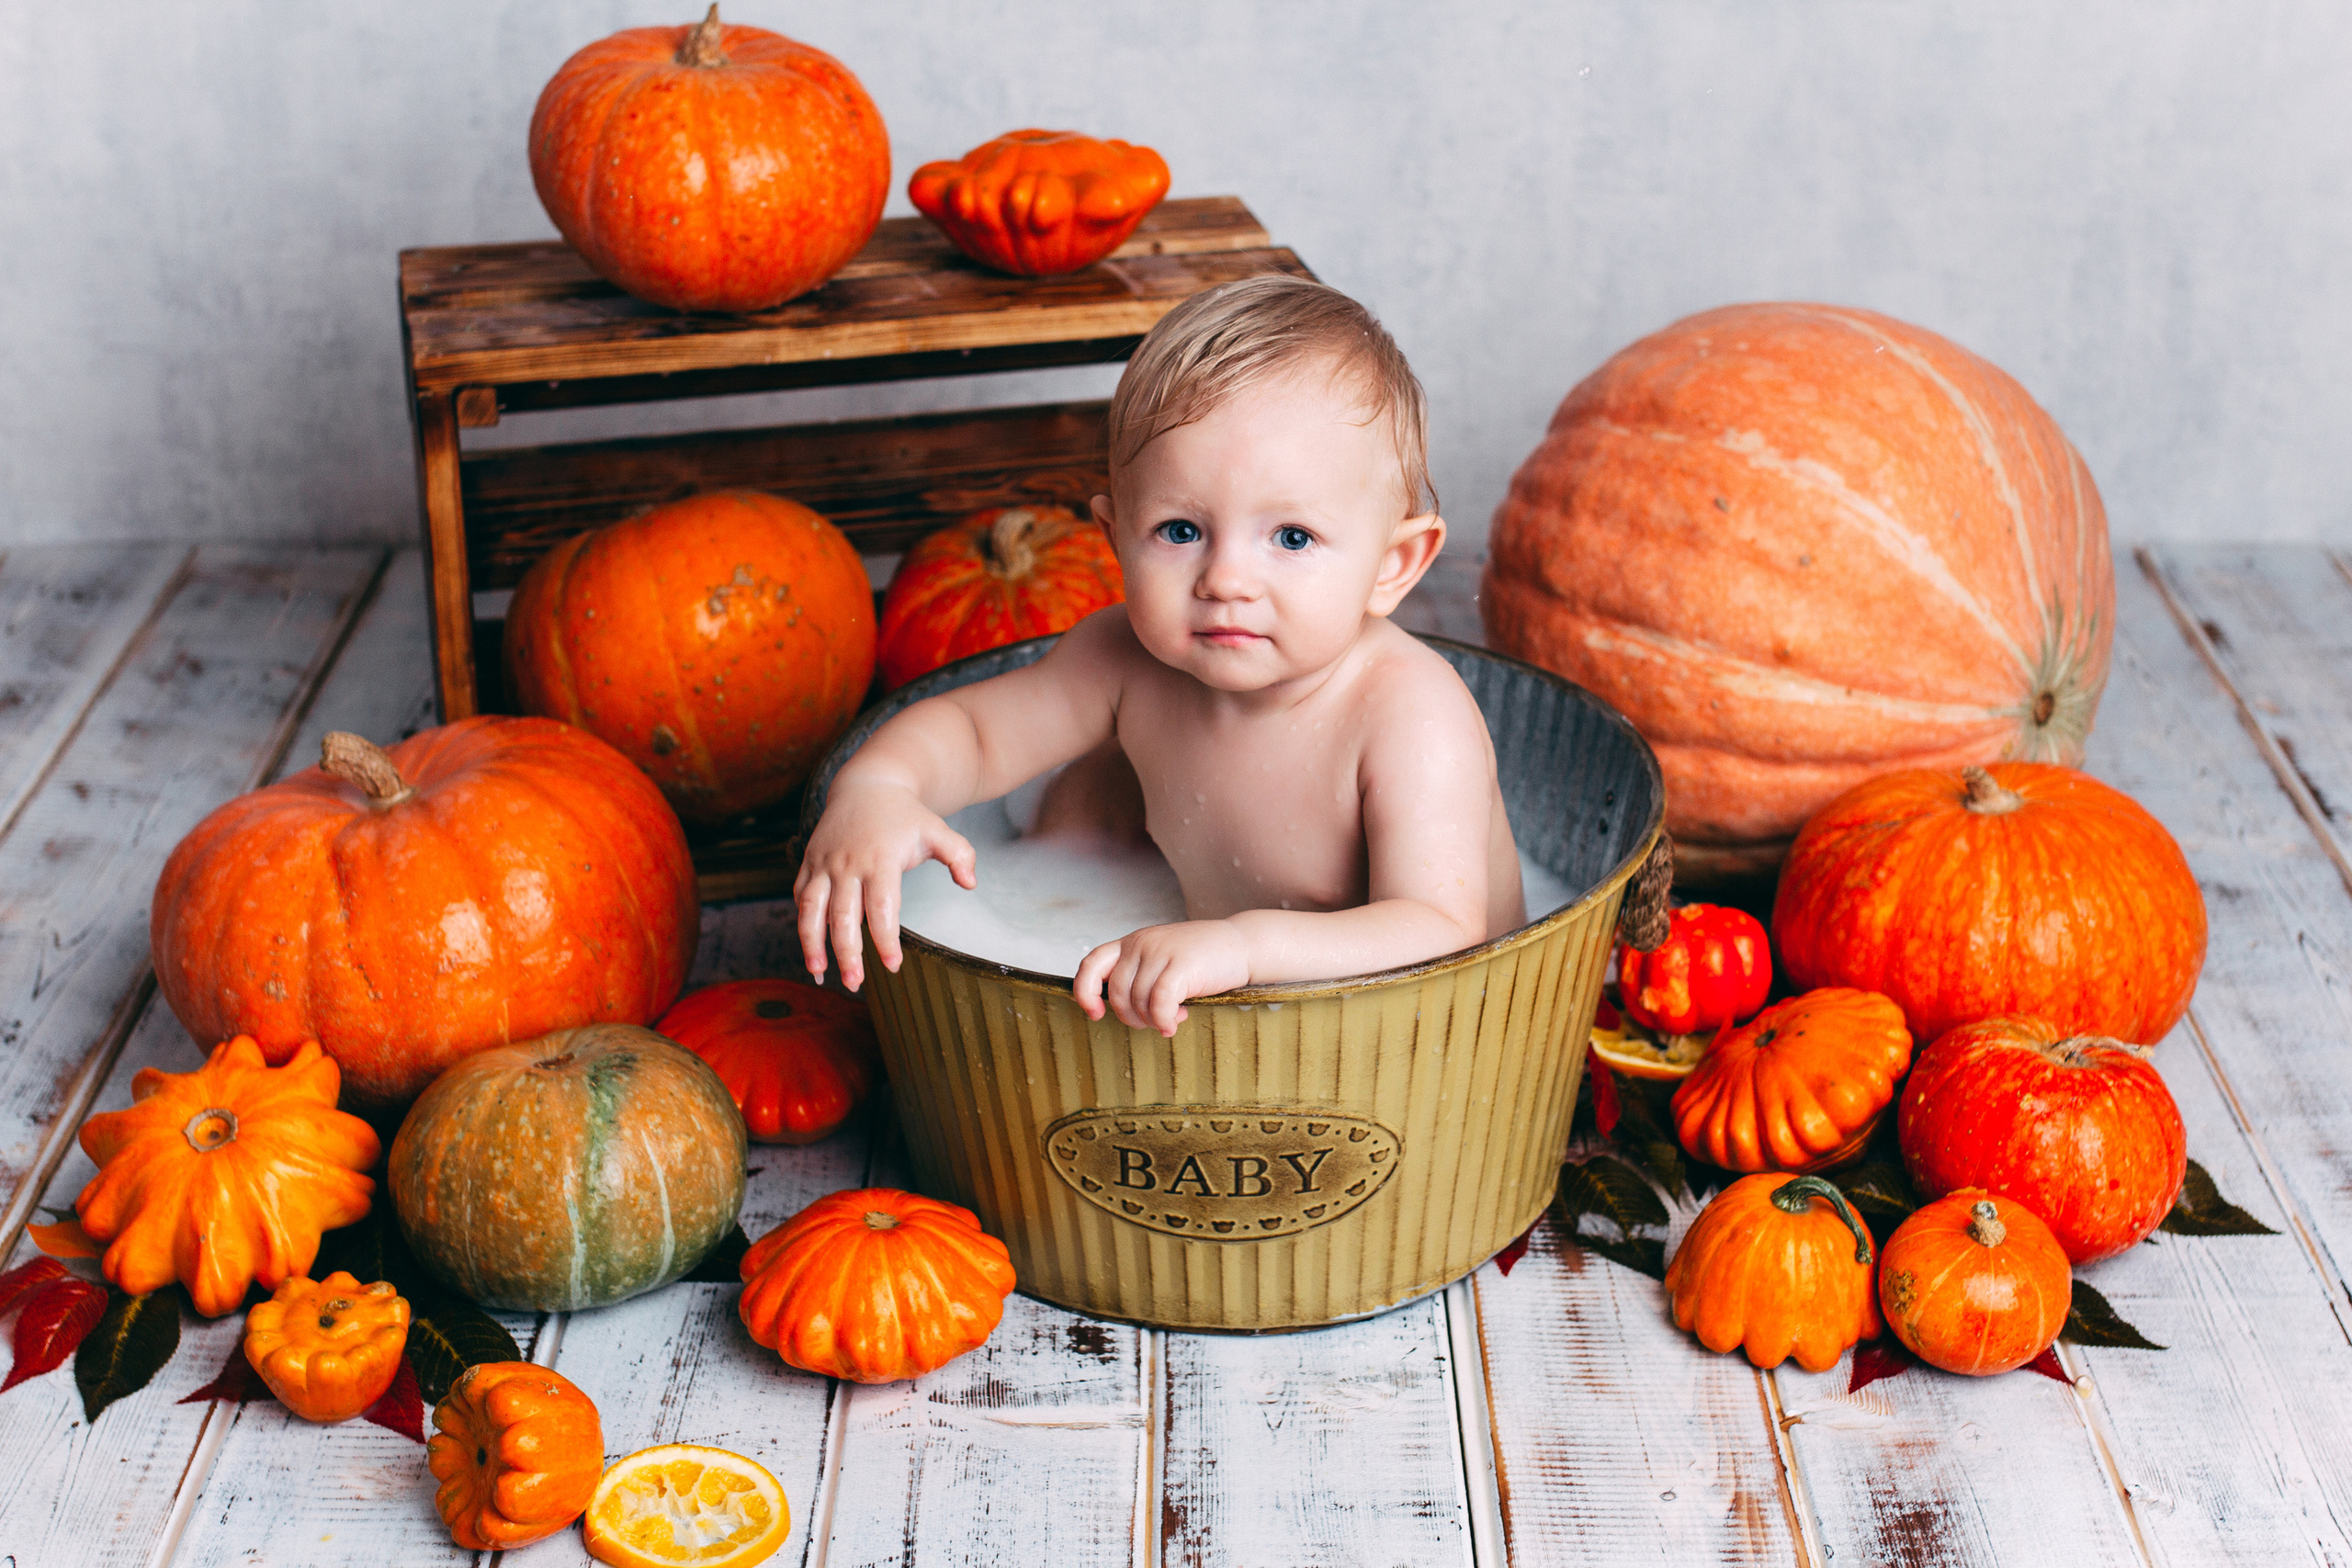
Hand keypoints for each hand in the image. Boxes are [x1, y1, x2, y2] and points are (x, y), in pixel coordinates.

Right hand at [794, 783, 975, 990]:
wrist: (867, 785)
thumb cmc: (905, 816)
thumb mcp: (937, 830)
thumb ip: (959, 855)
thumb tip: (971, 884)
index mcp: (880, 860)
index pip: (882, 908)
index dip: (885, 939)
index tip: (892, 965)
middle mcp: (848, 864)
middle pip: (843, 916)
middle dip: (847, 953)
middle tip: (855, 983)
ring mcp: (825, 864)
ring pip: (812, 909)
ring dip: (812, 944)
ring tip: (820, 973)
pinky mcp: (809, 863)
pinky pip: (801, 897)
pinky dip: (802, 924)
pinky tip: (811, 949)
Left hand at [1073, 920, 1252, 1036]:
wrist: (1242, 945)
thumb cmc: (1203, 959)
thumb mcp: (1163, 958)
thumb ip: (1141, 974)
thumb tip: (1118, 1009)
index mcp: (1132, 942)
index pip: (1091, 963)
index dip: (1084, 991)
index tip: (1095, 1014)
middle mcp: (1141, 943)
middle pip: (1116, 993)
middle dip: (1131, 1017)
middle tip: (1152, 1023)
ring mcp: (1161, 951)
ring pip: (1138, 1001)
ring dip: (1152, 1021)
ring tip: (1172, 1020)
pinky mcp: (1181, 964)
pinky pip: (1159, 1003)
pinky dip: (1163, 1020)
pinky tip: (1175, 1023)